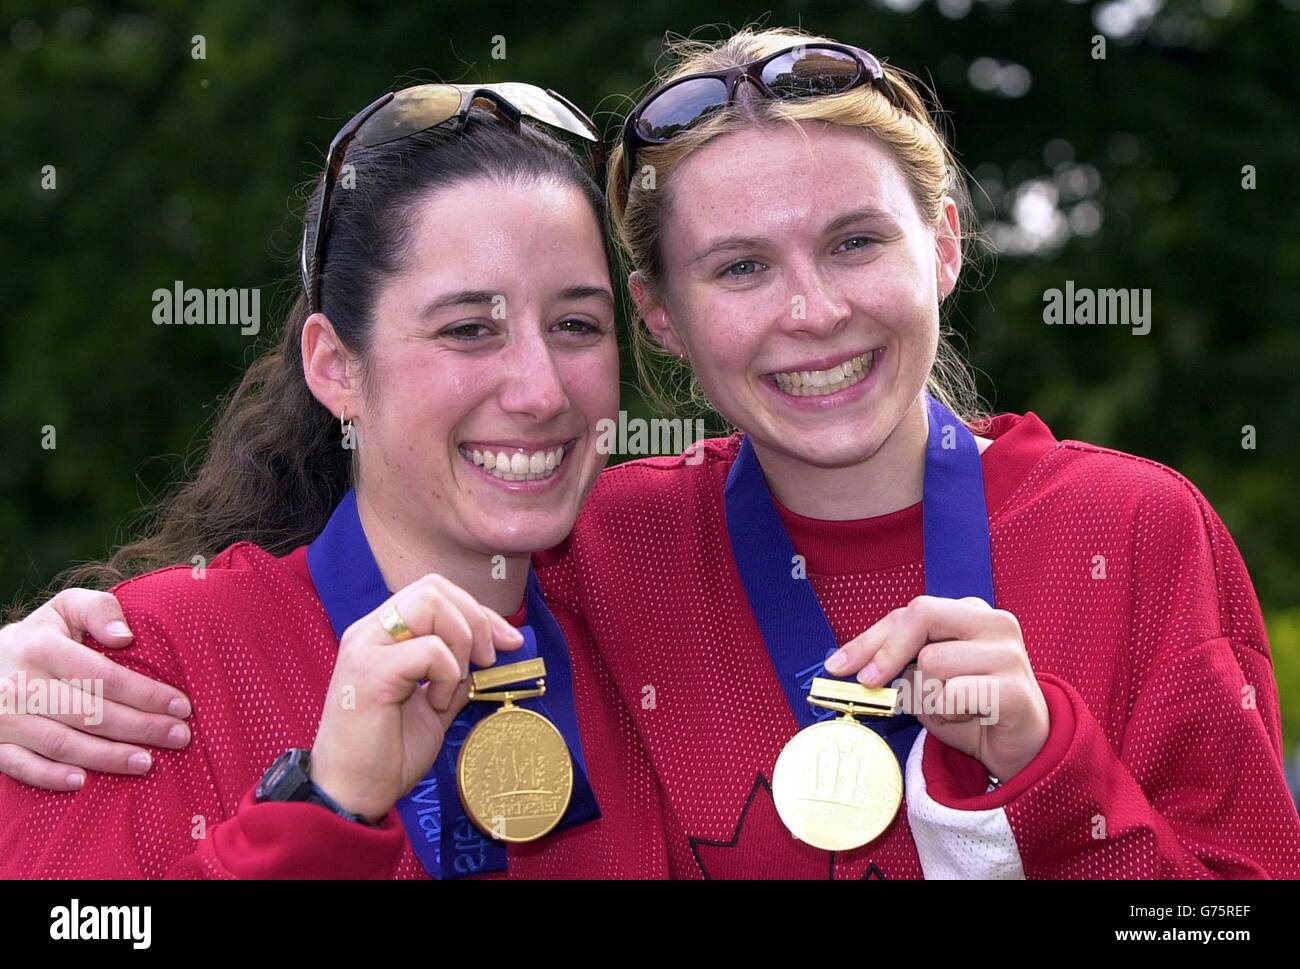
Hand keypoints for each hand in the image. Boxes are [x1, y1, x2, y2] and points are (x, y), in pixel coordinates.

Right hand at [0, 589, 193, 790]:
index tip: (182, 706)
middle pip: (90, 713)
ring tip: (148, 763)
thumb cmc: (43, 636)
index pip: (104, 676)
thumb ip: (99, 610)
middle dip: (140, 727)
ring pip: (62, 743)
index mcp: (43, 648)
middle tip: (180, 737)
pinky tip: (83, 782)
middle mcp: (21, 685)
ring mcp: (5, 717)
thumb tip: (125, 636)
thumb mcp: (66, 609)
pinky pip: (20, 766)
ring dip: (107, 756)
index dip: (146, 694)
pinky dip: (50, 776)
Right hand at [308, 573, 524, 822]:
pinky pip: (429, 650)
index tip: (507, 643)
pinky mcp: (371, 672)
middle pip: (434, 588)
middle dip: (476, 618)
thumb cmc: (389, 752)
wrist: (353, 793)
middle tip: (487, 660)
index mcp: (383, 634)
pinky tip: (436, 704)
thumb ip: (457, 672)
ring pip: (431, 604)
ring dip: (461, 641)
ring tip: (455, 682)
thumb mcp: (436, 703)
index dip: (477, 610)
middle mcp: (370, 631)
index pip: (435, 592)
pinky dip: (447, 674)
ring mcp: (366, 647)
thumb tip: (496, 649)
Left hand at [825, 595, 1049, 783]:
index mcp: (969, 612)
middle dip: (886, 651)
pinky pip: (952, 695)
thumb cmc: (970, 709)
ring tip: (949, 709)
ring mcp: (1008, 653)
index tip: (838, 666)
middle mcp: (993, 622)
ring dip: (926, 696)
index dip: (867, 640)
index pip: (907, 614)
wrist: (1022, 749)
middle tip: (870, 683)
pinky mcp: (1015, 688)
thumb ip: (897, 666)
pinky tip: (967, 719)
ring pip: (932, 662)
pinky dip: (947, 714)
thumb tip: (852, 666)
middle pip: (920, 616)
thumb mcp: (925, 682)